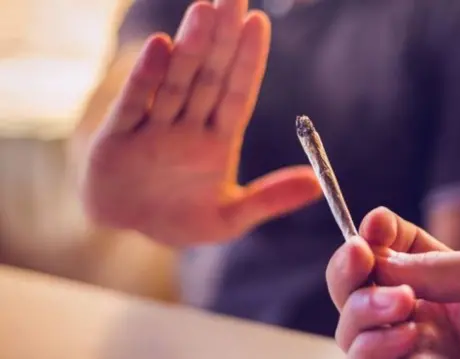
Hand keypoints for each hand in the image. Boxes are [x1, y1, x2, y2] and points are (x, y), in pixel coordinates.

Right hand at [80, 0, 320, 245]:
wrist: (129, 228)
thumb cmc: (181, 219)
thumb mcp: (230, 218)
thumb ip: (270, 199)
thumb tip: (317, 184)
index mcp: (217, 140)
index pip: (236, 93)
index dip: (248, 61)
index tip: (258, 23)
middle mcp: (188, 125)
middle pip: (208, 76)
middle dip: (222, 38)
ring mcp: (153, 127)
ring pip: (176, 82)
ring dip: (190, 48)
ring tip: (204, 10)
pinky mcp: (118, 136)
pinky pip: (134, 103)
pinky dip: (146, 77)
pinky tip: (160, 47)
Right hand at [326, 207, 459, 358]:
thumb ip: (440, 266)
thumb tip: (379, 259)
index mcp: (440, 277)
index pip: (384, 250)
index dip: (369, 236)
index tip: (370, 230)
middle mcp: (420, 312)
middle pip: (354, 292)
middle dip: (350, 273)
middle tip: (366, 264)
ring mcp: (418, 349)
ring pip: (352, 333)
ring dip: (364, 314)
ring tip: (404, 309)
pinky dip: (376, 349)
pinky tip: (411, 338)